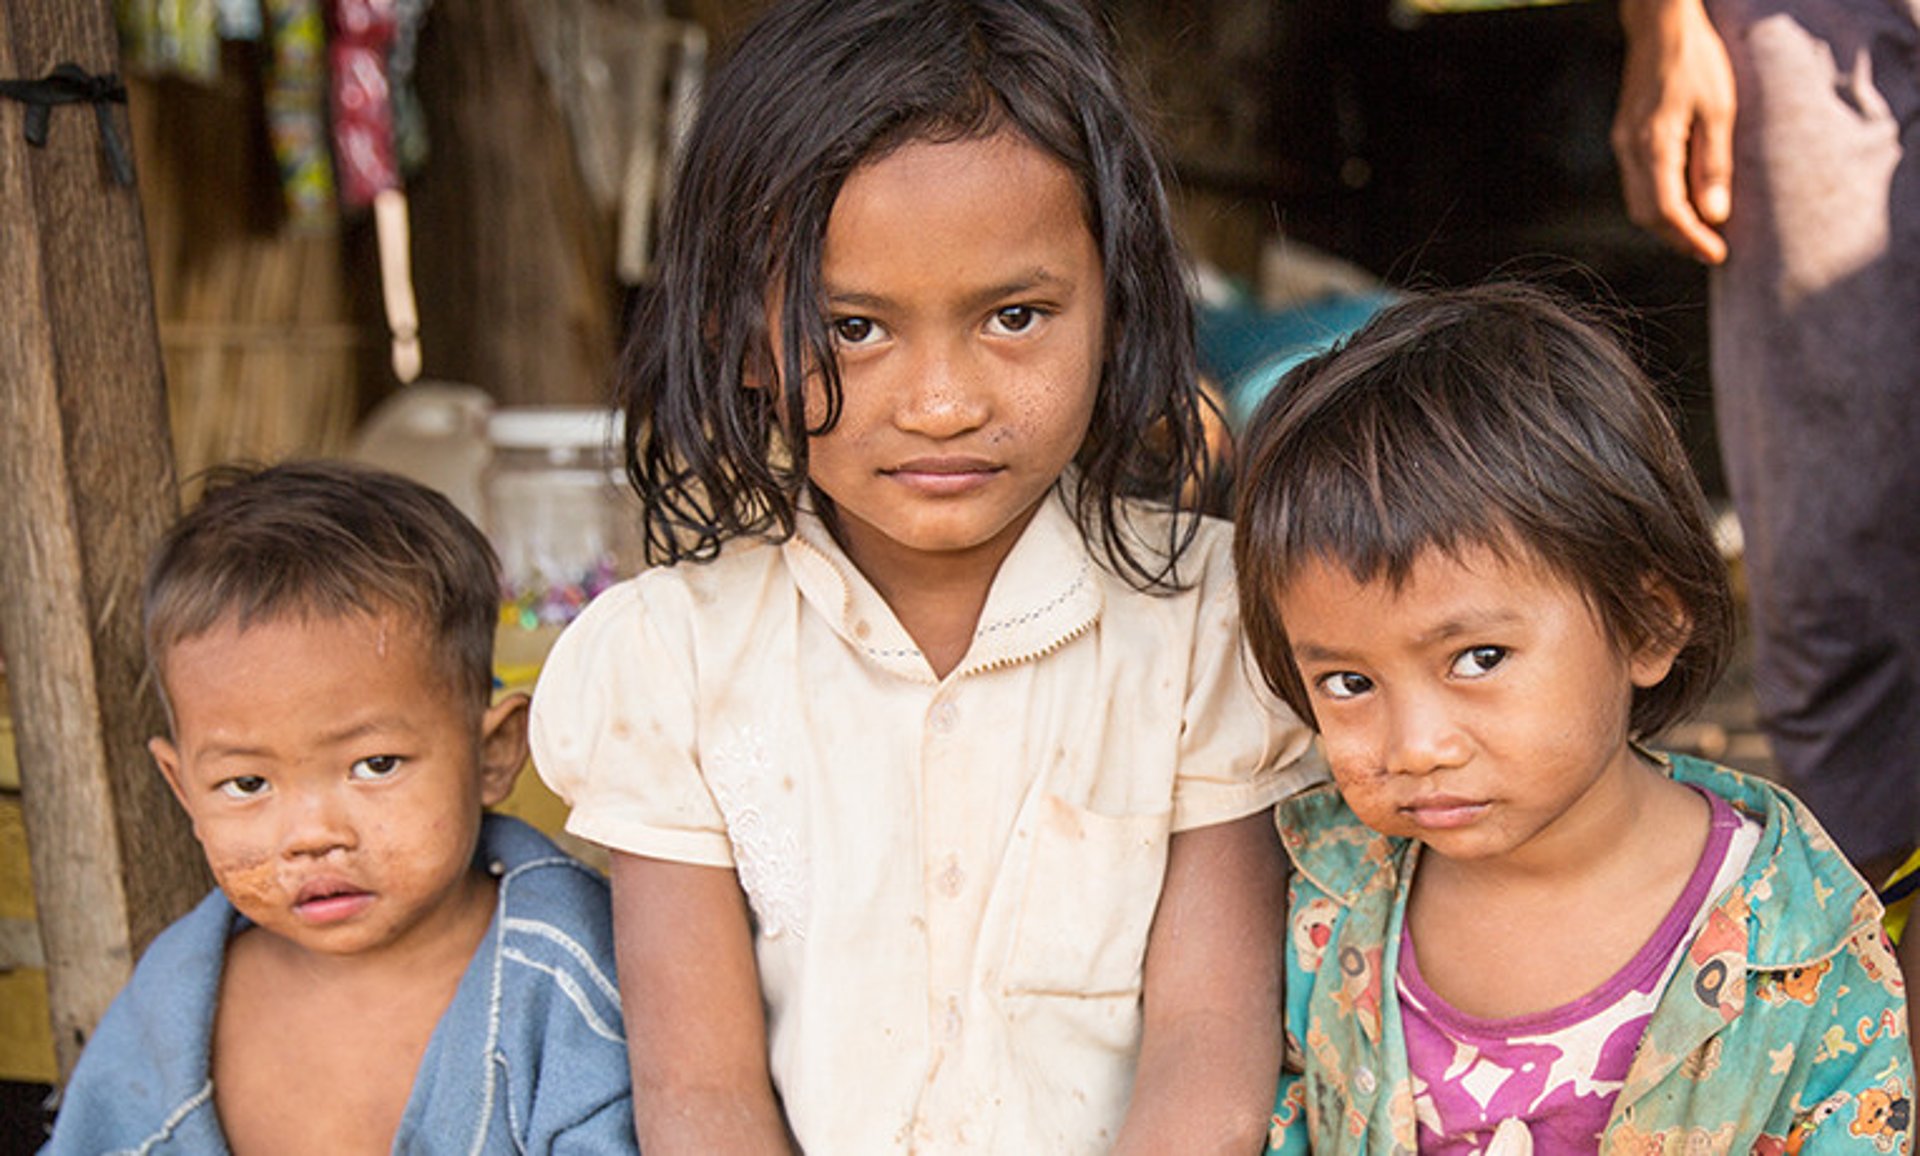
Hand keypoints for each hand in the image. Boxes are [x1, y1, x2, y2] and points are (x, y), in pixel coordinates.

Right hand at [1611, 0, 1735, 262]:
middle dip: (1678, 238)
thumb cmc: (1695, 61)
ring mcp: (1623, 144)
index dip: (1691, 238)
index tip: (1717, 254)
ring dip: (1668, 223)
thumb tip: (1714, 214)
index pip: (1667, 211)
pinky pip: (1638, 183)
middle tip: (1711, 249)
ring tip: (1702, 230)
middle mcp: (1630, 150)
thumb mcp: (1719, 111)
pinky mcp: (1625, 137)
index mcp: (1654, 144)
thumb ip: (1714, 165)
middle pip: (1646, 215)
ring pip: (1639, 202)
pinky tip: (1685, 200)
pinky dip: (1660, 202)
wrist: (1660, 27)